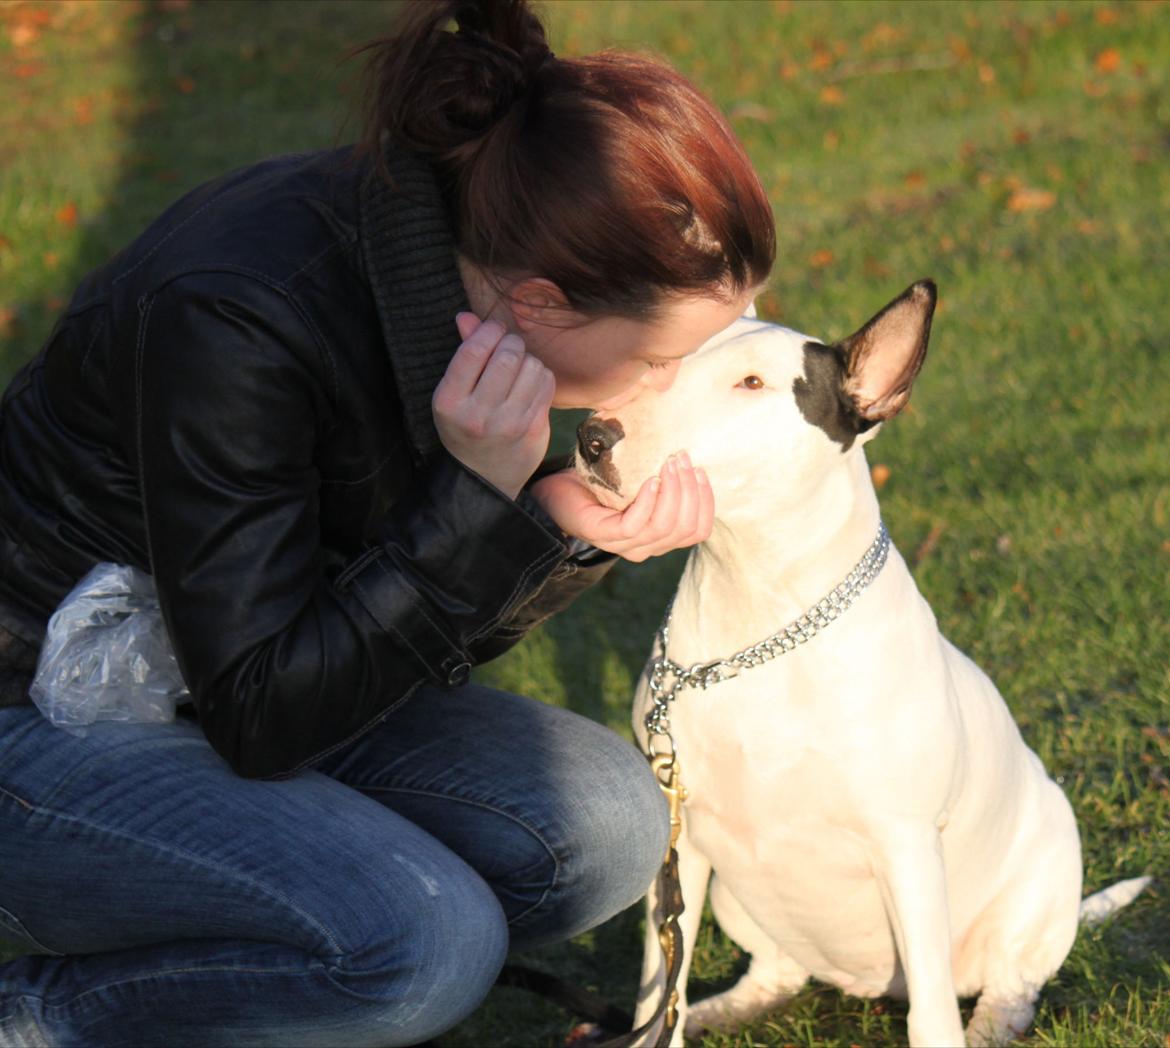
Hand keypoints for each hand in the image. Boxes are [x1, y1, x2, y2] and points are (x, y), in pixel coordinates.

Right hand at [433, 313, 555, 498]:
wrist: (484, 477)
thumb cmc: (466, 427)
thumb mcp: (453, 393)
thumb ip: (463, 352)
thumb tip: (467, 316)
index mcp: (450, 402)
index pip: (475, 350)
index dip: (489, 331)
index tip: (493, 330)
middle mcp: (479, 414)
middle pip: (508, 355)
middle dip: (511, 344)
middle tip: (509, 349)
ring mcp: (509, 424)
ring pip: (532, 366)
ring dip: (528, 360)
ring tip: (518, 371)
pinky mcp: (534, 429)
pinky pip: (546, 383)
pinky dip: (540, 376)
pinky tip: (529, 385)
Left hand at [531, 452, 713, 562]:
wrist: (558, 491)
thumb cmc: (601, 484)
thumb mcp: (639, 480)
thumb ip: (664, 478)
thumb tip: (689, 452)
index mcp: (660, 537)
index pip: (698, 531)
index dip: (705, 501)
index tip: (700, 470)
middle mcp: (646, 547)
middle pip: (685, 528)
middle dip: (690, 490)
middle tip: (681, 458)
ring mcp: (624, 545)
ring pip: (664, 527)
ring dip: (672, 491)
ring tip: (668, 463)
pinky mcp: (604, 535)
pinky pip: (635, 526)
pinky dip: (648, 501)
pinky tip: (650, 480)